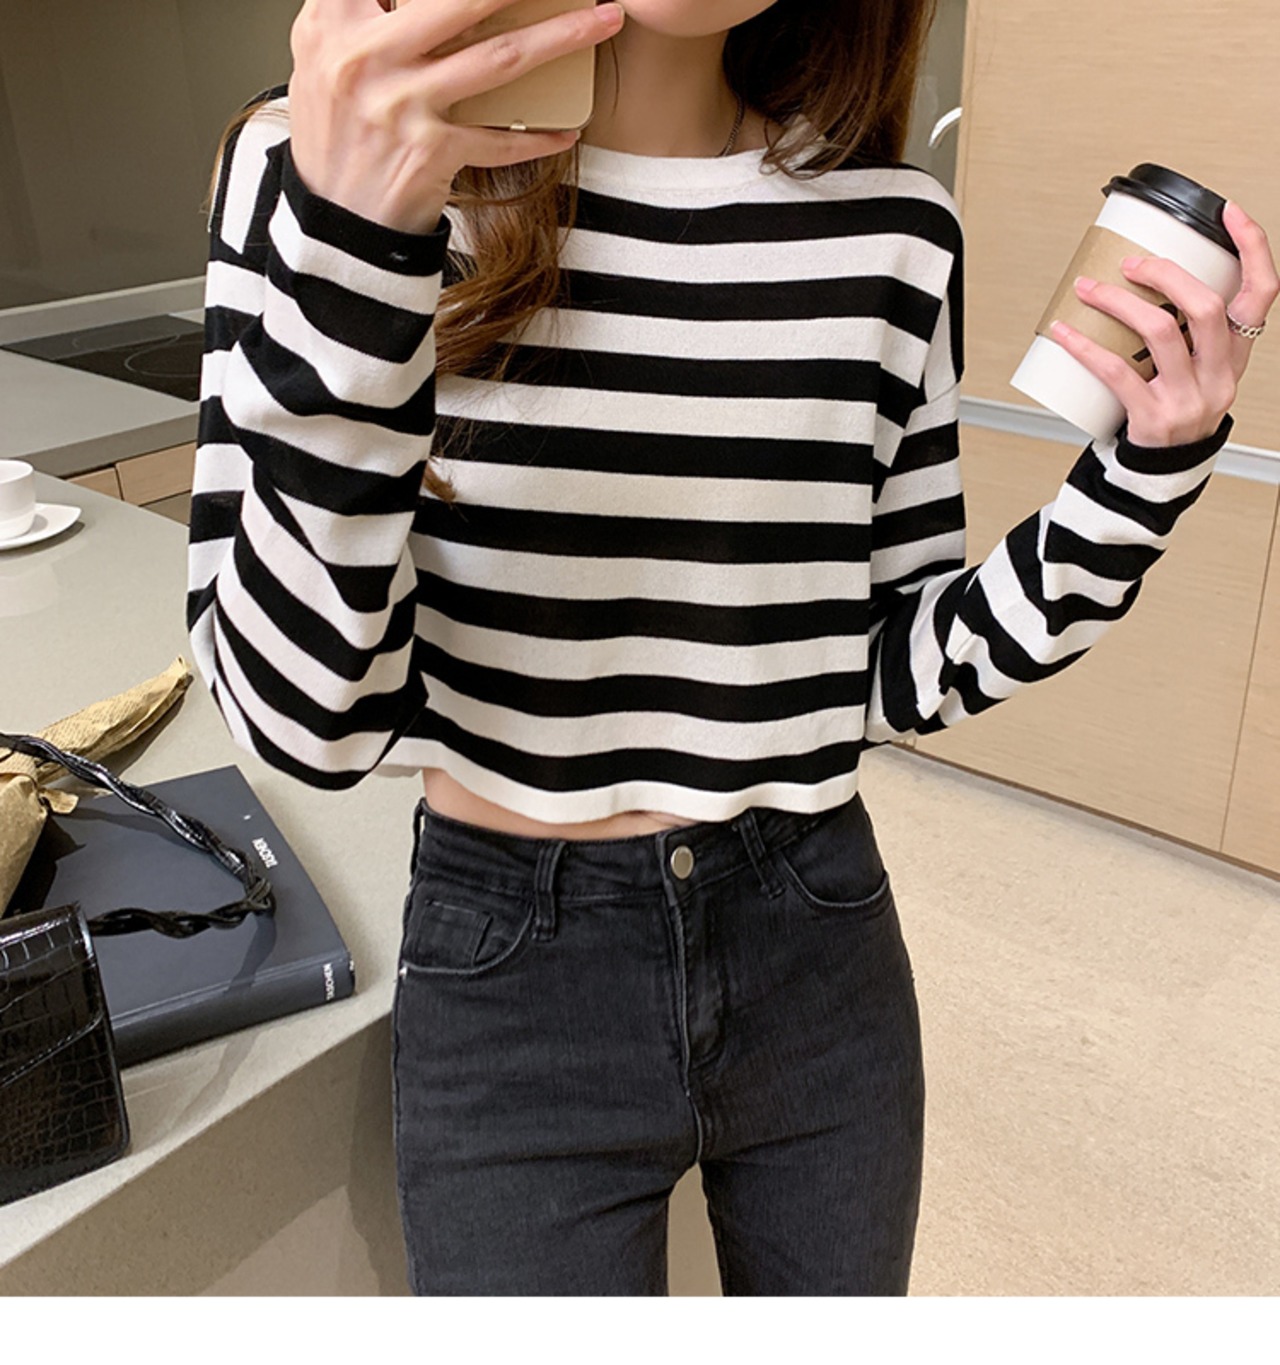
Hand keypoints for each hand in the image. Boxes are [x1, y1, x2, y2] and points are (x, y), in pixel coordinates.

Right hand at [287, 0, 624, 234]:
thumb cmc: (336, 130)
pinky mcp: (431, 152)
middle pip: (464, 0)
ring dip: (561, 38)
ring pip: (498, 58)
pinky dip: (537, 138)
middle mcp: (368, 57)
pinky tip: (566, 130)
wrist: (334, 216)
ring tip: (603, 20)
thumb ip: (353, 8)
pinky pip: (499, 140)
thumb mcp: (321, 52)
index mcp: (336, 20)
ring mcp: (403, 105)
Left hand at [1049, 199, 1278, 446]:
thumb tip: (1147, 273)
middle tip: (1131, 263)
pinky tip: (1064, 332)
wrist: (1161, 471)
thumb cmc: (1172, 411)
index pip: (1262, 293)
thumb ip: (1187, 332)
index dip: (1253, 249)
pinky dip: (1084, 347)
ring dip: (1119, 303)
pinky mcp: (1154, 417)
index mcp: (1236, 355)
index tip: (1230, 214)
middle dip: (1166, 275)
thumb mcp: (1197, 370)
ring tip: (1089, 289)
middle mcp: (1219, 375)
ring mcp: (1188, 398)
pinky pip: (1116, 373)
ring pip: (1161, 333)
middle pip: (1205, 307)